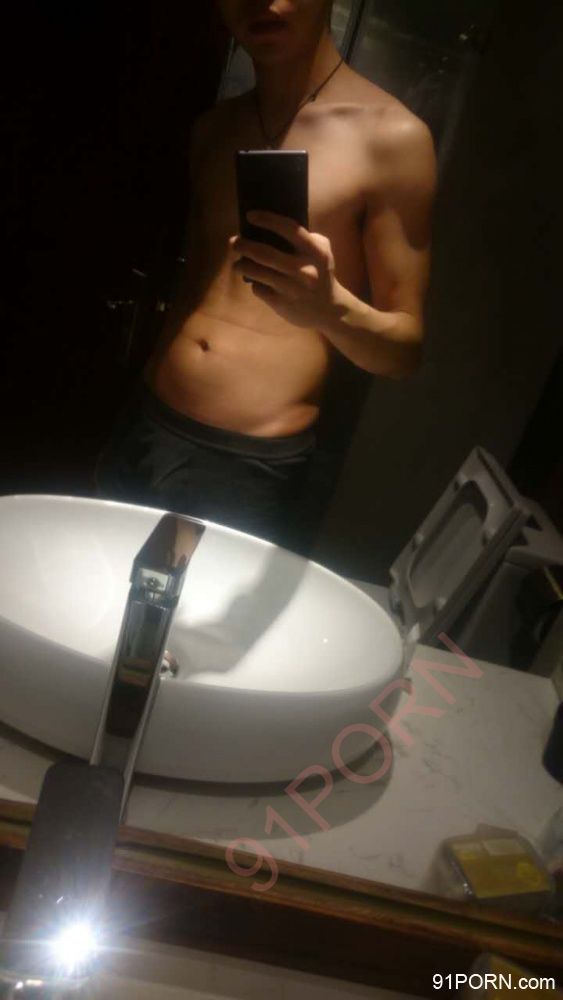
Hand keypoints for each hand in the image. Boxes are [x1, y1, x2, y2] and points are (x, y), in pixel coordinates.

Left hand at [230, 210, 339, 328]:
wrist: (329, 309)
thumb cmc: (321, 273)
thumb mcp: (322, 252)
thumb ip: (305, 238)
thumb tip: (270, 226)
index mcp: (315, 252)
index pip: (289, 229)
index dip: (267, 220)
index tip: (250, 216)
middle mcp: (304, 270)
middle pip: (264, 253)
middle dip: (243, 245)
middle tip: (233, 242)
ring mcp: (292, 288)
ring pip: (257, 272)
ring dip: (241, 265)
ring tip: (237, 263)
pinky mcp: (282, 304)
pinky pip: (259, 289)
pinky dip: (255, 284)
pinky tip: (256, 282)